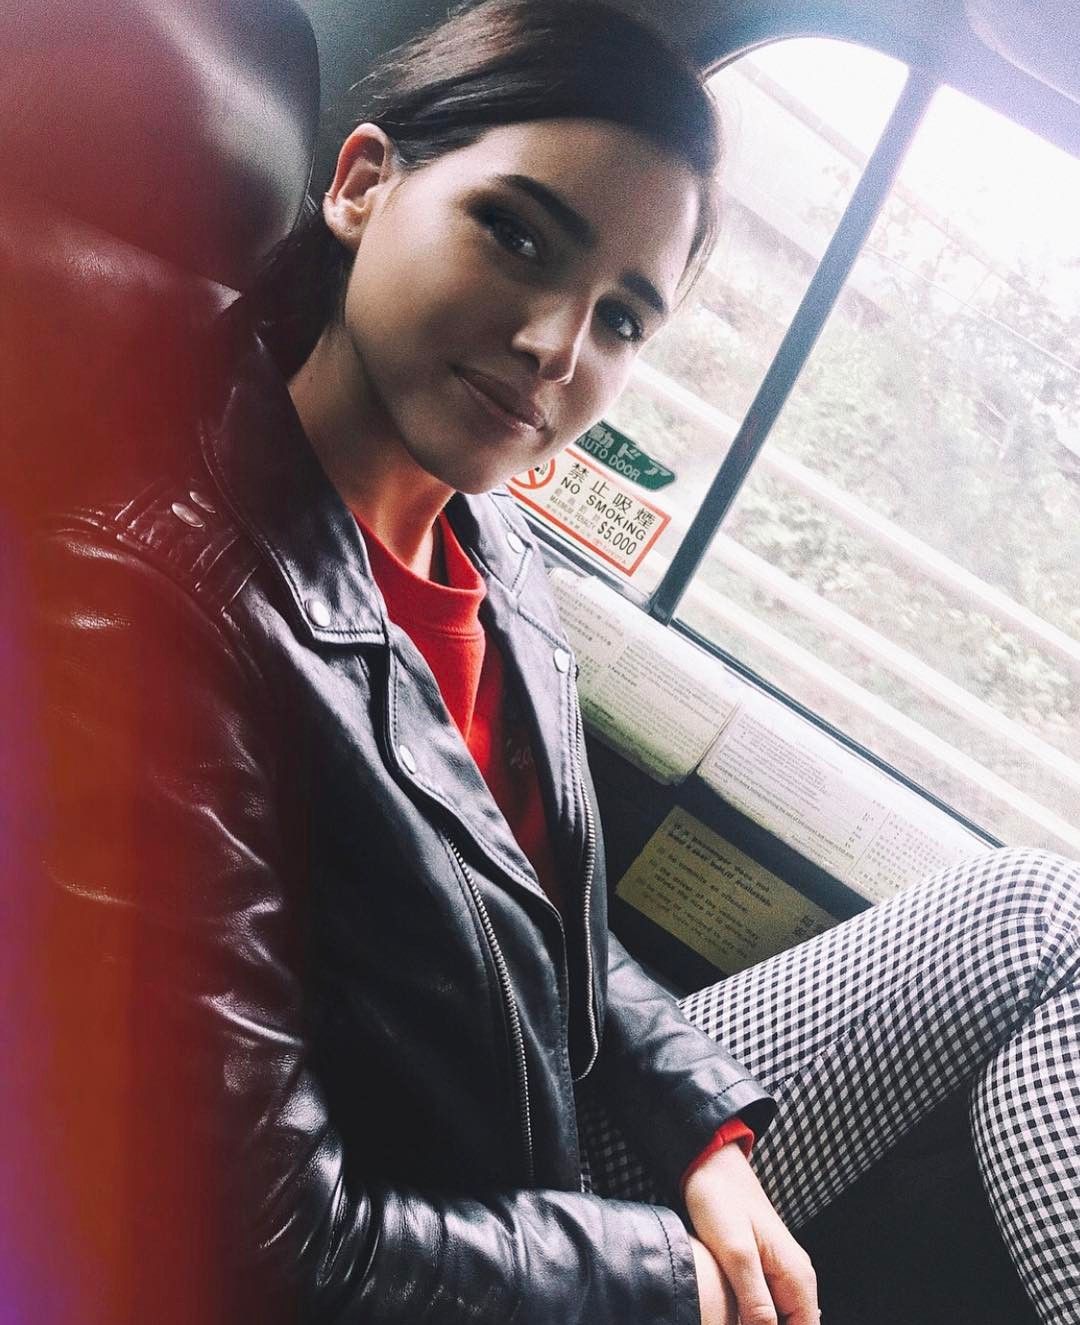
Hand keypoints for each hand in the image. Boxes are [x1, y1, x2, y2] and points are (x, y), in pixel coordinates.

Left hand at [684, 1141, 817, 1324]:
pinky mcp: (764, 1270)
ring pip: (779, 1320)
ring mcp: (782, 1274)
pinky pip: (766, 1307)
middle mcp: (797, 1279)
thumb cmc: (721, 1200)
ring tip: (728, 1314)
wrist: (710, 1164)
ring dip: (756, 1323)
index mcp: (798, 1278)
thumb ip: (756, 1301)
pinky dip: (750, 1316)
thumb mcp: (736, 1252)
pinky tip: (729, 1311)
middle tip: (730, 1318)